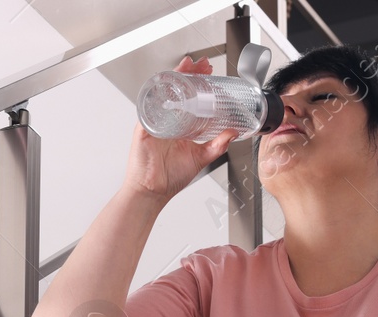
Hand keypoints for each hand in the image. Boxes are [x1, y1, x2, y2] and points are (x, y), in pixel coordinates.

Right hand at [125, 53, 239, 203]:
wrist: (153, 191)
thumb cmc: (171, 177)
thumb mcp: (201, 157)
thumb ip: (218, 144)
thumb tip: (233, 132)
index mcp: (180, 124)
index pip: (189, 96)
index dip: (198, 81)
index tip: (209, 72)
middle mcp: (166, 119)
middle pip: (176, 88)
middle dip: (189, 72)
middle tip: (201, 64)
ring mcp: (154, 121)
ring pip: (162, 92)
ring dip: (174, 76)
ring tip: (186, 66)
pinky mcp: (144, 127)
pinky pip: (148, 106)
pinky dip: (156, 93)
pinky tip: (166, 84)